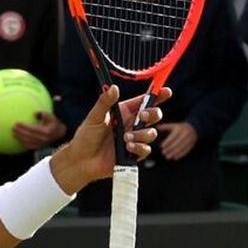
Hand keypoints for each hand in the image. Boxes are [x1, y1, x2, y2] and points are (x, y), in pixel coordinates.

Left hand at [13, 111, 67, 149]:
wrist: (61, 134)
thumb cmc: (54, 123)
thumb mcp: (52, 116)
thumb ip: (45, 113)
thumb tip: (35, 112)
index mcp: (47, 131)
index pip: (33, 129)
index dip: (24, 126)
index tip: (17, 123)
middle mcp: (44, 139)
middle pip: (29, 136)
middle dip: (20, 133)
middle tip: (13, 128)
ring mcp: (42, 144)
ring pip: (29, 142)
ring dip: (20, 138)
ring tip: (13, 134)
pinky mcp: (40, 147)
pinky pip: (30, 146)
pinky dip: (23, 143)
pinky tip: (18, 139)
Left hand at [48, 86, 166, 193]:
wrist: (81, 160)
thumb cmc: (86, 136)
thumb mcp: (94, 117)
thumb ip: (105, 103)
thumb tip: (114, 87)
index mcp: (124, 113)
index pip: (144, 102)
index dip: (157, 96)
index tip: (166, 91)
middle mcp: (131, 125)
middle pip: (153, 116)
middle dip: (153, 114)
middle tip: (141, 116)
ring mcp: (134, 139)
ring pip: (152, 133)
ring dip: (142, 134)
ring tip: (126, 138)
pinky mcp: (133, 154)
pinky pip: (146, 150)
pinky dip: (140, 147)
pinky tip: (129, 147)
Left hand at [156, 121, 197, 160]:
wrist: (194, 128)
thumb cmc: (179, 128)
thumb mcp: (173, 126)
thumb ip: (165, 127)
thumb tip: (156, 127)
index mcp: (180, 129)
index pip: (173, 137)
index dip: (167, 142)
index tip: (161, 147)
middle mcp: (185, 134)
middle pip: (177, 143)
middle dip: (170, 149)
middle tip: (163, 153)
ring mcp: (190, 139)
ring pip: (182, 147)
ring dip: (174, 153)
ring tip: (167, 157)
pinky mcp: (192, 144)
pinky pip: (186, 150)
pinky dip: (180, 155)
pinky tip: (175, 158)